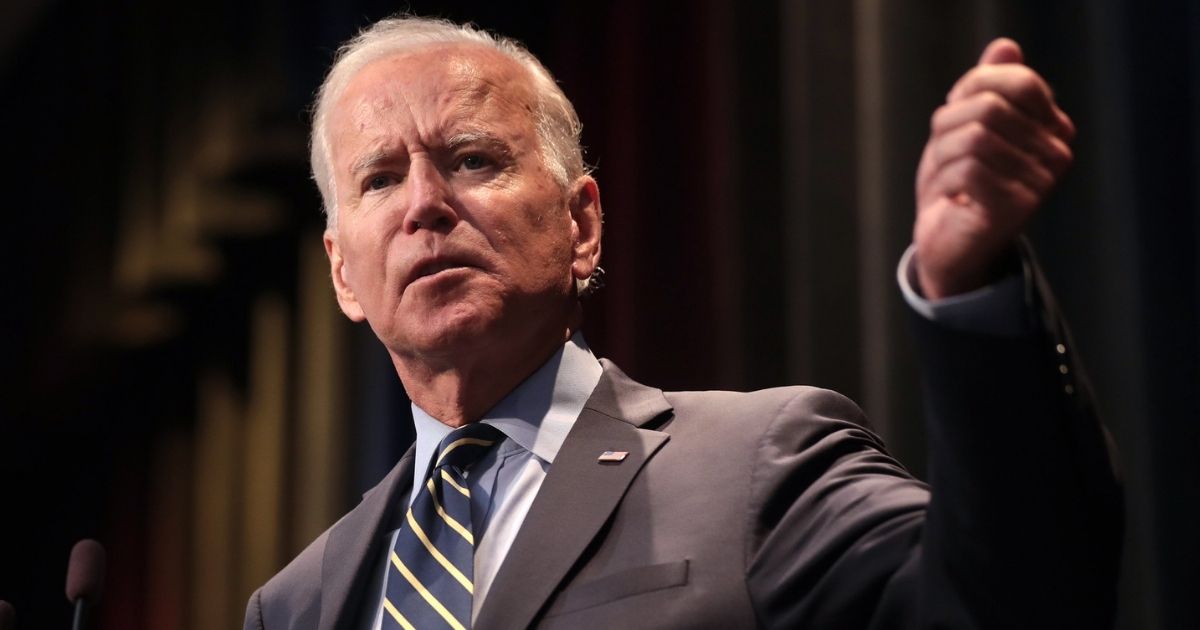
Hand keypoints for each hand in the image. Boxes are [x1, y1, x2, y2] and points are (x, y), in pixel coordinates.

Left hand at [914, 38, 1074, 298]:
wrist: (948, 243)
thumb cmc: (958, 181)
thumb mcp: (966, 125)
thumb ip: (988, 86)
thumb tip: (1005, 46)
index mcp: (1054, 127)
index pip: (1016, 80)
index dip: (970, 91)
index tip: (954, 118)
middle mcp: (1059, 153)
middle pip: (989, 107)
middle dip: (948, 126)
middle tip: (942, 154)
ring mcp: (1043, 182)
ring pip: (975, 138)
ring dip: (942, 156)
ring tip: (945, 178)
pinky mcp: (1019, 208)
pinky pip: (968, 170)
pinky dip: (944, 180)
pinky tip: (950, 197)